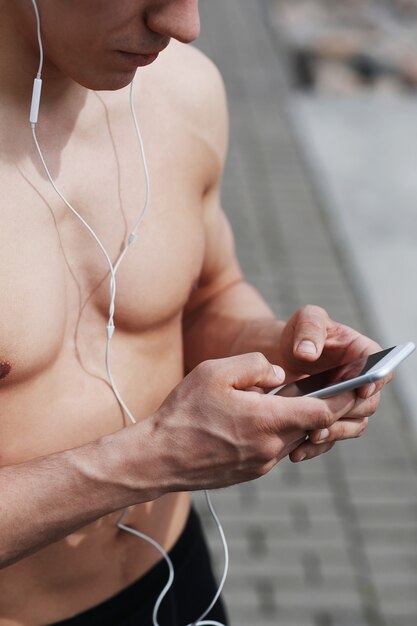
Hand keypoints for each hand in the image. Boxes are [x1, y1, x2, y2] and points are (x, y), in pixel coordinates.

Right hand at [148, 352, 356, 491]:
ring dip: (291, 418)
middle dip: (318, 404)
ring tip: (271, 400)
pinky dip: (273, 432)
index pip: (323, 411)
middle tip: (316, 385)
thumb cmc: (183, 412)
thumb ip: (255, 365)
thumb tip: (279, 374)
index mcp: (267, 420)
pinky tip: (251, 419)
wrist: (157, 458)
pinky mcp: (250, 472)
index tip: (358, 386)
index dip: (344, 397)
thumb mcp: (215, 371)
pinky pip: (273, 448)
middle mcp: (271, 447)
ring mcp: (261, 464)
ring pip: (291, 436)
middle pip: (310, 424)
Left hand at [275, 305, 392, 459]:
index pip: (380, 369)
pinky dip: (315, 447)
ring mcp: (346, 405)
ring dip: (334, 433)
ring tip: (311, 436)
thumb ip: (310, 329)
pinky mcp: (329, 421)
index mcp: (362, 354)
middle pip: (368, 404)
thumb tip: (308, 353)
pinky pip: (330, 439)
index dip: (375, 382)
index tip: (359, 390)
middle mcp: (360, 382)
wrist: (279, 354)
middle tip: (327, 417)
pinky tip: (297, 450)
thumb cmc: (300, 333)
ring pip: (353, 426)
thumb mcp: (306, 319)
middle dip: (349, 412)